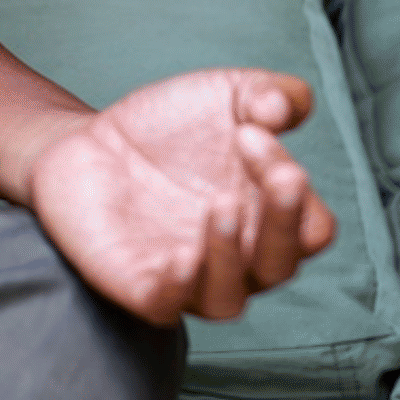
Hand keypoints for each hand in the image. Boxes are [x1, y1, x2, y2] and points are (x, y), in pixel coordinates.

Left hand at [24, 68, 337, 326]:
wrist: (89, 141)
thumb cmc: (172, 128)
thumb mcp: (229, 95)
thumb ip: (271, 93)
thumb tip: (281, 107)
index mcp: (268, 221)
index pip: (310, 226)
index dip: (294, 187)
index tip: (250, 131)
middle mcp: (238, 259)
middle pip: (280, 266)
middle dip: (282, 222)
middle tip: (278, 173)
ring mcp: (188, 279)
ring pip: (227, 299)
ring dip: (229, 256)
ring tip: (220, 206)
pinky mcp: (138, 285)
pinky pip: (164, 306)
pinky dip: (175, 288)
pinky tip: (179, 257)